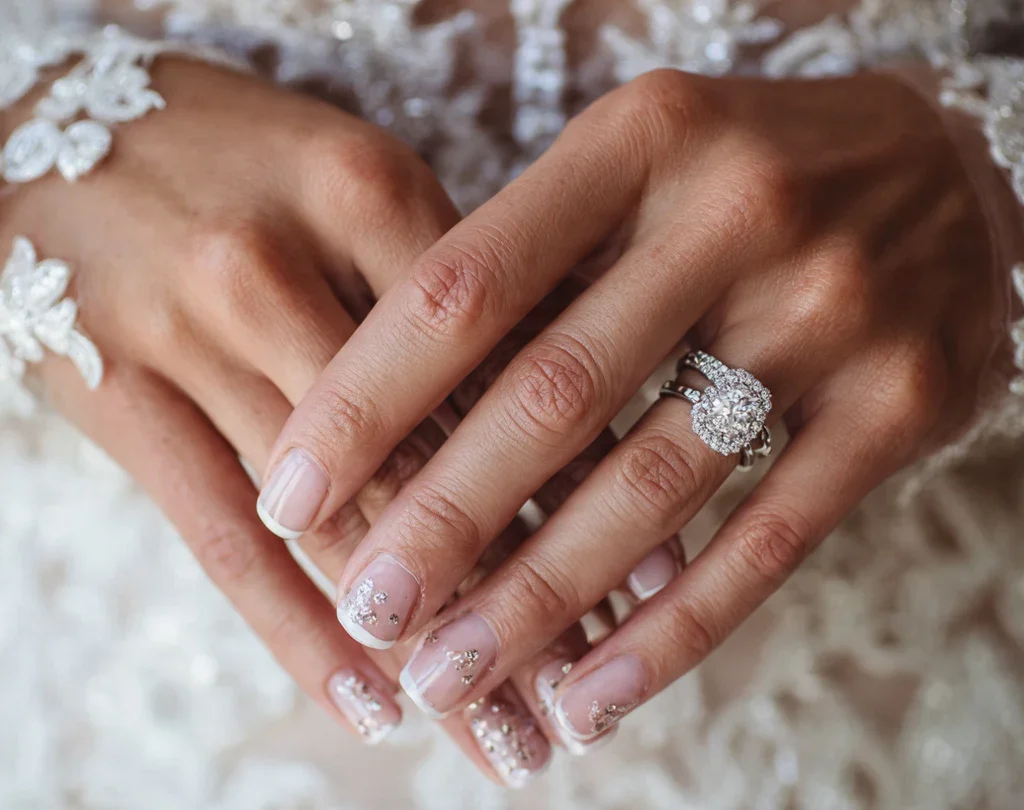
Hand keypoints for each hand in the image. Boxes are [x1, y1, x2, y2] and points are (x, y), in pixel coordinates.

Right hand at [4, 56, 683, 781]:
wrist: (55, 128)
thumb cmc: (241, 154)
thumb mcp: (358, 178)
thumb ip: (451, 290)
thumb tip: (562, 415)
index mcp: (367, 190)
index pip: (500, 368)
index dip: (581, 484)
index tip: (646, 580)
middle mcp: (278, 265)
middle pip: (425, 462)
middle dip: (515, 592)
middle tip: (582, 687)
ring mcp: (189, 338)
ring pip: (335, 522)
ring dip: (425, 636)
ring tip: (499, 729)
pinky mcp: (119, 400)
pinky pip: (218, 540)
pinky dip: (299, 632)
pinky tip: (370, 706)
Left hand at [265, 69, 1006, 736]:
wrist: (950, 170)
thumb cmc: (748, 172)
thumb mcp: (638, 168)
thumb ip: (534, 267)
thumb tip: (390, 409)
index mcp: (645, 138)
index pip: (468, 283)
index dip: (364, 398)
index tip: (288, 489)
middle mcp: (741, 215)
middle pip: (553, 396)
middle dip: (441, 521)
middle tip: (364, 612)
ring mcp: (830, 313)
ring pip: (653, 488)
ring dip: (538, 600)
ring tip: (451, 673)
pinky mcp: (899, 406)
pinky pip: (764, 543)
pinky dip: (667, 635)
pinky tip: (589, 697)